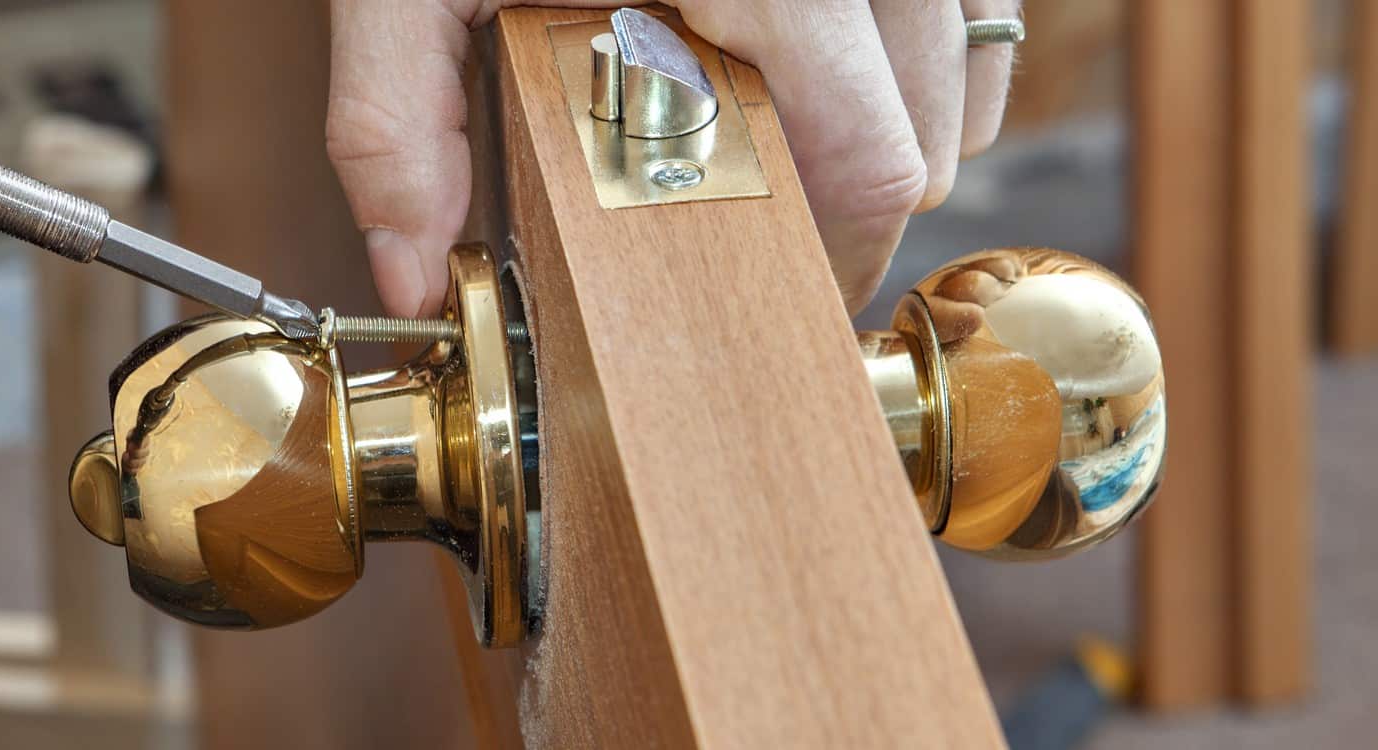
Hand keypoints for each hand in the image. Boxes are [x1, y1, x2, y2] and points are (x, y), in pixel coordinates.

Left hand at [326, 0, 1018, 316]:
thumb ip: (397, 122)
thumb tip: (409, 271)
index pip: (869, 163)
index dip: (828, 248)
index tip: (764, 280)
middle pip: (927, 138)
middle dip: (847, 197)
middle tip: (748, 205)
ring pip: (963, 74)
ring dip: (894, 126)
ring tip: (778, 119)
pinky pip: (980, 10)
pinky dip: (929, 58)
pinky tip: (839, 62)